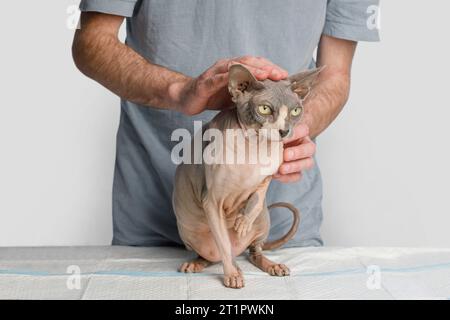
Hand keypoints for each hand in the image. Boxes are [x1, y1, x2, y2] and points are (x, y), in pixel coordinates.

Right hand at [172, 56, 287, 114]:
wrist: (186, 98)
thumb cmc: (211, 97)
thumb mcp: (235, 97)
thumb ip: (249, 96)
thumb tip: (269, 106)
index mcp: (235, 69)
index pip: (256, 64)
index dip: (271, 68)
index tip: (285, 75)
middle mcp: (226, 66)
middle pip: (250, 62)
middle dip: (266, 67)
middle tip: (281, 74)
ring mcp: (216, 73)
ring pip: (237, 67)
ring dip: (252, 70)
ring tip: (266, 75)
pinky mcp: (206, 82)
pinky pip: (219, 78)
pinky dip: (231, 78)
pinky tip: (241, 80)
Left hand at [274, 124, 315, 182]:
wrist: (269, 148)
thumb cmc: (273, 137)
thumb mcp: (272, 132)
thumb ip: (271, 133)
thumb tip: (265, 136)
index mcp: (301, 132)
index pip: (303, 130)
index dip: (294, 134)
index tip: (281, 137)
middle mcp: (305, 145)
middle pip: (310, 149)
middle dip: (297, 153)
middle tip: (285, 155)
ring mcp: (303, 159)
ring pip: (307, 163)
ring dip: (294, 167)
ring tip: (281, 169)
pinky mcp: (297, 171)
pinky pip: (297, 176)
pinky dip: (287, 177)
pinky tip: (276, 175)